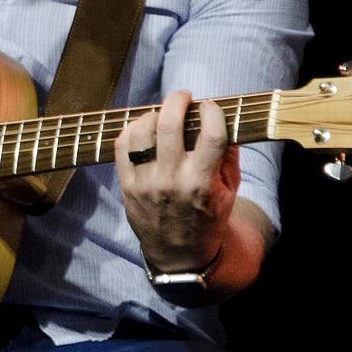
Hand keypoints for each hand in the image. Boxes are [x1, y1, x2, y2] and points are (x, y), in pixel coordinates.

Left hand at [115, 90, 240, 272]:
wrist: (179, 254)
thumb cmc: (208, 218)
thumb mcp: (230, 192)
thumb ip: (229, 155)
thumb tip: (224, 119)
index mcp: (202, 182)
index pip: (210, 134)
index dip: (212, 111)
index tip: (211, 106)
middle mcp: (172, 181)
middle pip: (170, 125)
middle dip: (178, 101)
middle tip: (183, 97)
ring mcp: (145, 183)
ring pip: (141, 132)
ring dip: (153, 114)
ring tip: (162, 113)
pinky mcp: (127, 186)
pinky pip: (121, 146)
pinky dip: (131, 130)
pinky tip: (143, 128)